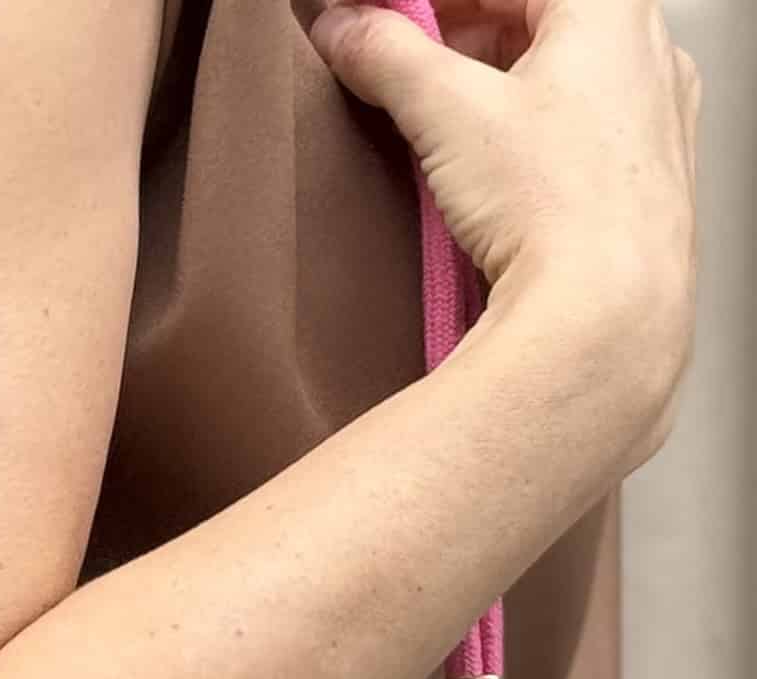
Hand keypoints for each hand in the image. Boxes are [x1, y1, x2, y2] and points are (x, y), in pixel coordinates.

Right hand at [307, 0, 700, 472]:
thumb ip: (387, 56)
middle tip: (397, 63)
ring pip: (560, 78)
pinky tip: (489, 177)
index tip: (380, 18)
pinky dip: (528, 140)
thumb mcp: (447, 114)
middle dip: (458, 37)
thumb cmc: (560, 210)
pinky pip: (579, 136)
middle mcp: (649, 54)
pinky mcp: (646, 189)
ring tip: (436, 125)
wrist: (608, 320)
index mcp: (611, 6)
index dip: (429, 2)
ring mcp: (657, 122)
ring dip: (492, 88)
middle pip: (534, 18)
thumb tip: (347, 29)